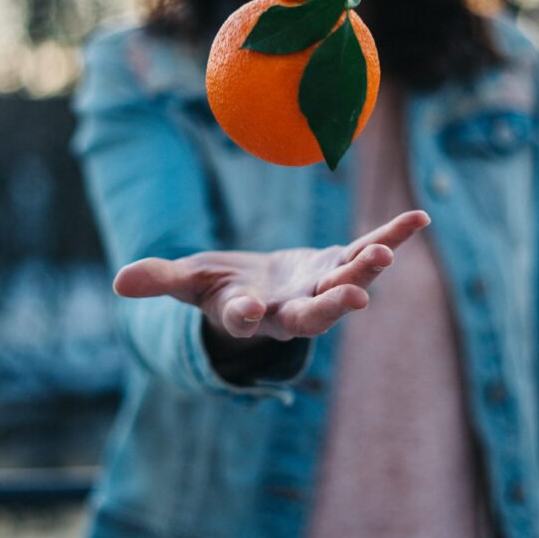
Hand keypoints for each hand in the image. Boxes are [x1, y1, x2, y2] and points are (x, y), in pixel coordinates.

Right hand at [113, 211, 429, 343]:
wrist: (257, 294)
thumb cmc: (219, 289)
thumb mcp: (186, 283)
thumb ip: (159, 281)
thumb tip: (118, 281)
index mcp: (248, 316)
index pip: (243, 319)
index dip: (243, 315)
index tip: (246, 310)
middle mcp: (290, 311)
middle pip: (313, 315)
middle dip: (333, 307)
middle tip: (356, 300)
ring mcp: (319, 290)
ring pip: (346, 285)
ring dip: (366, 270)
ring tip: (384, 253)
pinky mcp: (338, 267)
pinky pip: (368, 249)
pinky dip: (393, 236)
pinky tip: (420, 217)